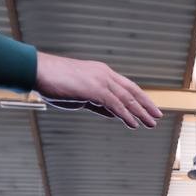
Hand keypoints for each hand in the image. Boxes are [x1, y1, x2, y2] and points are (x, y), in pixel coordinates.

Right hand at [36, 53, 161, 129]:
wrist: (38, 71)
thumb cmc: (54, 82)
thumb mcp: (80, 95)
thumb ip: (97, 104)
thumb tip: (112, 114)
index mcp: (101, 72)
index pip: (126, 86)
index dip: (139, 97)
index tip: (148, 107)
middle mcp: (104, 74)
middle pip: (131, 91)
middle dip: (146, 104)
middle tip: (157, 116)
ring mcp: (100, 81)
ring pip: (126, 99)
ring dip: (140, 112)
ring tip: (151, 123)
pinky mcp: (94, 89)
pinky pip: (115, 105)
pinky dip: (126, 115)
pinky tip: (134, 124)